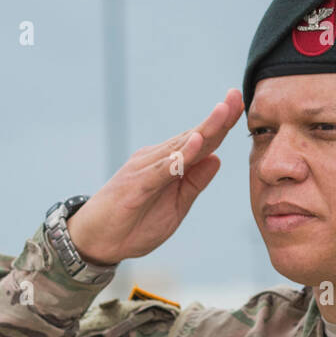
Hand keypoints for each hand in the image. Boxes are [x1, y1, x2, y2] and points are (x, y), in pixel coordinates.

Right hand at [66, 88, 243, 264]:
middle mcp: (156, 160)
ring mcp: (145, 170)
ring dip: (203, 130)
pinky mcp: (135, 186)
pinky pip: (161, 170)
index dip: (220, 125)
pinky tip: (195, 144)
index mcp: (168, 165)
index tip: (239, 104)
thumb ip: (193, 183)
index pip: (200, 142)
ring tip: (223, 112)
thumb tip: (216, 158)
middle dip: (216, 118)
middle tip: (236, 96)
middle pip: (192, 137)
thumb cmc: (133, 224)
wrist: (96, 241)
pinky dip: (179, 157)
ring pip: (179, 148)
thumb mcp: (175, 207)